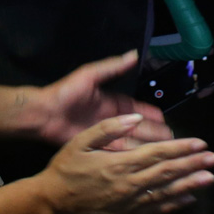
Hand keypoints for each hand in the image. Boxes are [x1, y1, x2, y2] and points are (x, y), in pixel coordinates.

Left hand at [27, 50, 170, 147]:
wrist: (43, 114)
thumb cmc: (65, 92)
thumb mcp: (91, 75)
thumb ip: (113, 67)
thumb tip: (134, 54)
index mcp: (110, 102)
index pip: (135, 107)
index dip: (149, 112)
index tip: (163, 117)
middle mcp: (109, 119)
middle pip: (136, 126)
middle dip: (152, 131)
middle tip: (170, 137)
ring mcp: (103, 134)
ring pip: (130, 140)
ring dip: (145, 144)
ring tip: (161, 150)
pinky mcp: (96, 147)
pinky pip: (116, 150)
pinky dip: (130, 154)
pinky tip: (142, 158)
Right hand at [38, 115, 213, 213]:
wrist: (51, 202)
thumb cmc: (65, 168)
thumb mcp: (80, 140)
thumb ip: (108, 128)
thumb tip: (133, 118)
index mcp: (120, 163)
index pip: (158, 153)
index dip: (182, 148)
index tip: (200, 143)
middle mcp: (129, 184)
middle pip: (168, 172)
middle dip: (194, 164)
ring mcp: (129, 203)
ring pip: (166, 192)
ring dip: (190, 184)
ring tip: (210, 178)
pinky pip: (155, 209)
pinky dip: (174, 203)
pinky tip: (188, 198)